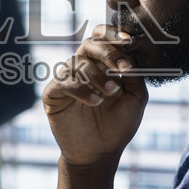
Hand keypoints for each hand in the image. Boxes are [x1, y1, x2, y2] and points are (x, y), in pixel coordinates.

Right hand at [41, 26, 148, 168]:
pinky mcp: (53, 94)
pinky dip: (82, 90)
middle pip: (89, 44)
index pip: (103, 38)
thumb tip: (132, 54)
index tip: (129, 41)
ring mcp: (66, 79)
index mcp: (102, 64)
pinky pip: (64, 82)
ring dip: (98, 77)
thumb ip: (135, 75)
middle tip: (122, 68)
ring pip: (78, 63)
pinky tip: (95, 101)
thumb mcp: (136, 98)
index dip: (113, 35)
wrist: (99, 154)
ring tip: (111, 93)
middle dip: (108, 53)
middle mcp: (82, 67)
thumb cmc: (118, 126)